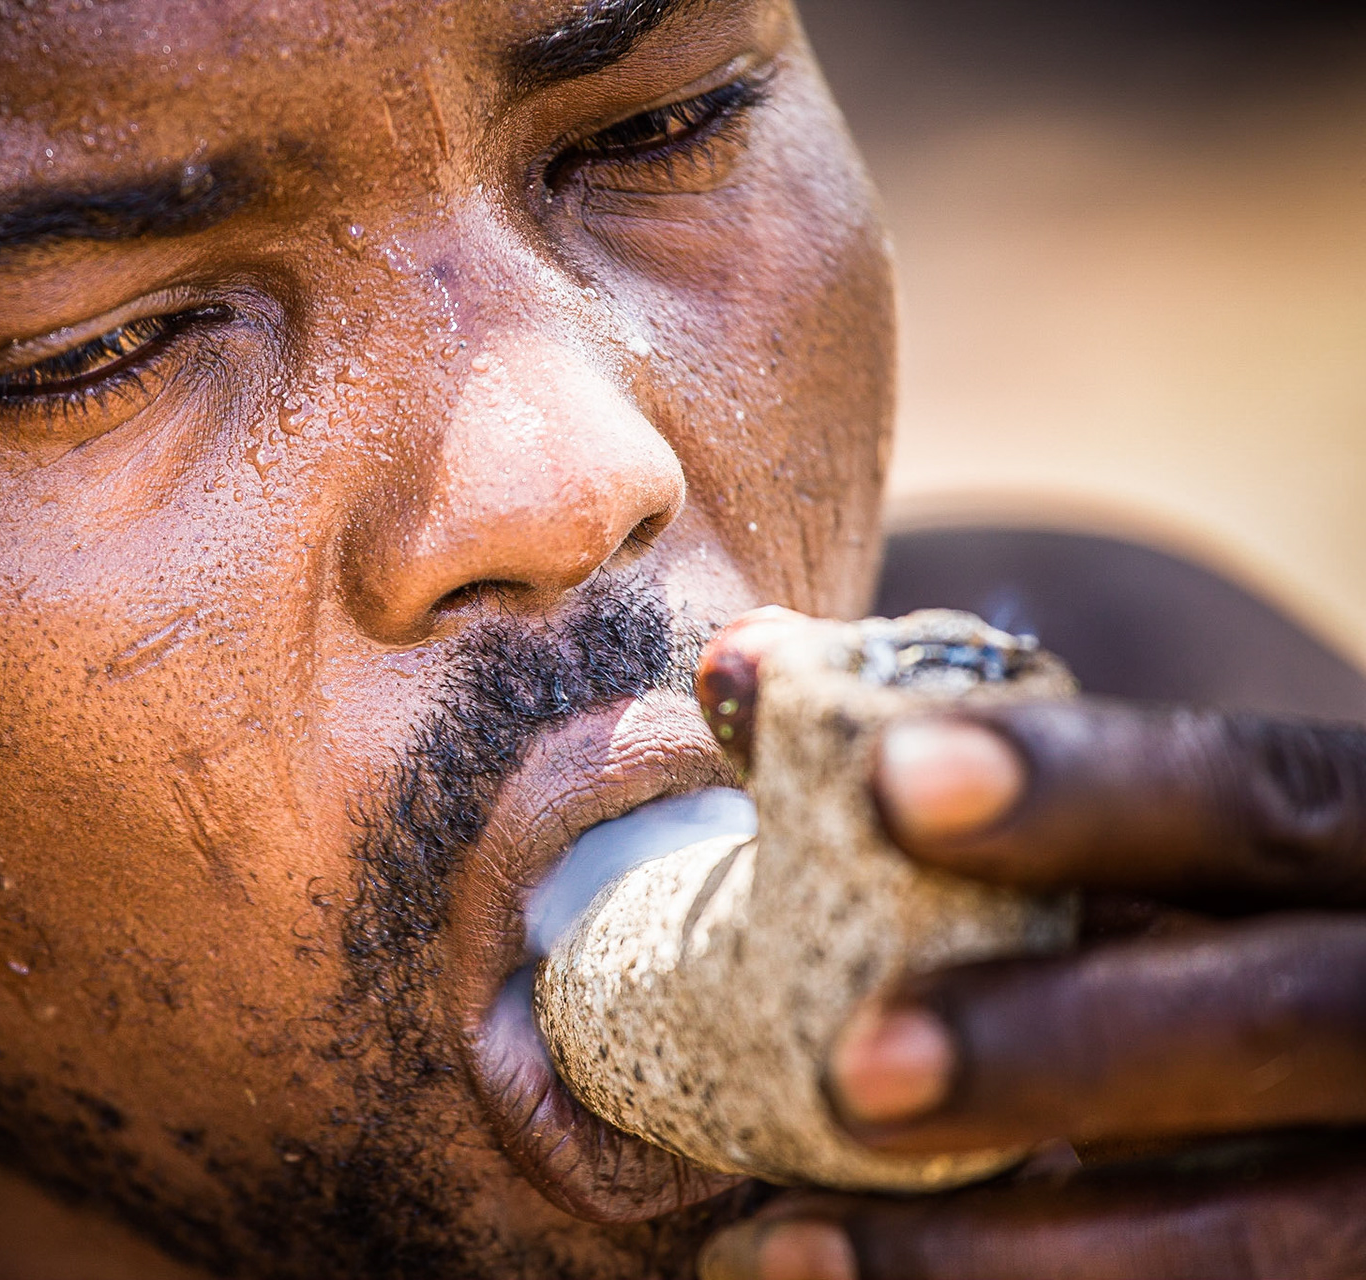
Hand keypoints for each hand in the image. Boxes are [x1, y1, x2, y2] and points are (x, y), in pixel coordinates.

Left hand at [691, 609, 1365, 1279]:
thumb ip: (982, 779)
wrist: (1339, 1081)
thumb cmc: (1192, 929)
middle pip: (1278, 1018)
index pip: (1267, 794)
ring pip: (1257, 1239)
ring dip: (1004, 1253)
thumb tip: (735, 670)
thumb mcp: (1148, 850)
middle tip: (856, 1068)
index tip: (896, 781)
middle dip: (1059, 1044)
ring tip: (788, 1242)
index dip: (1094, 789)